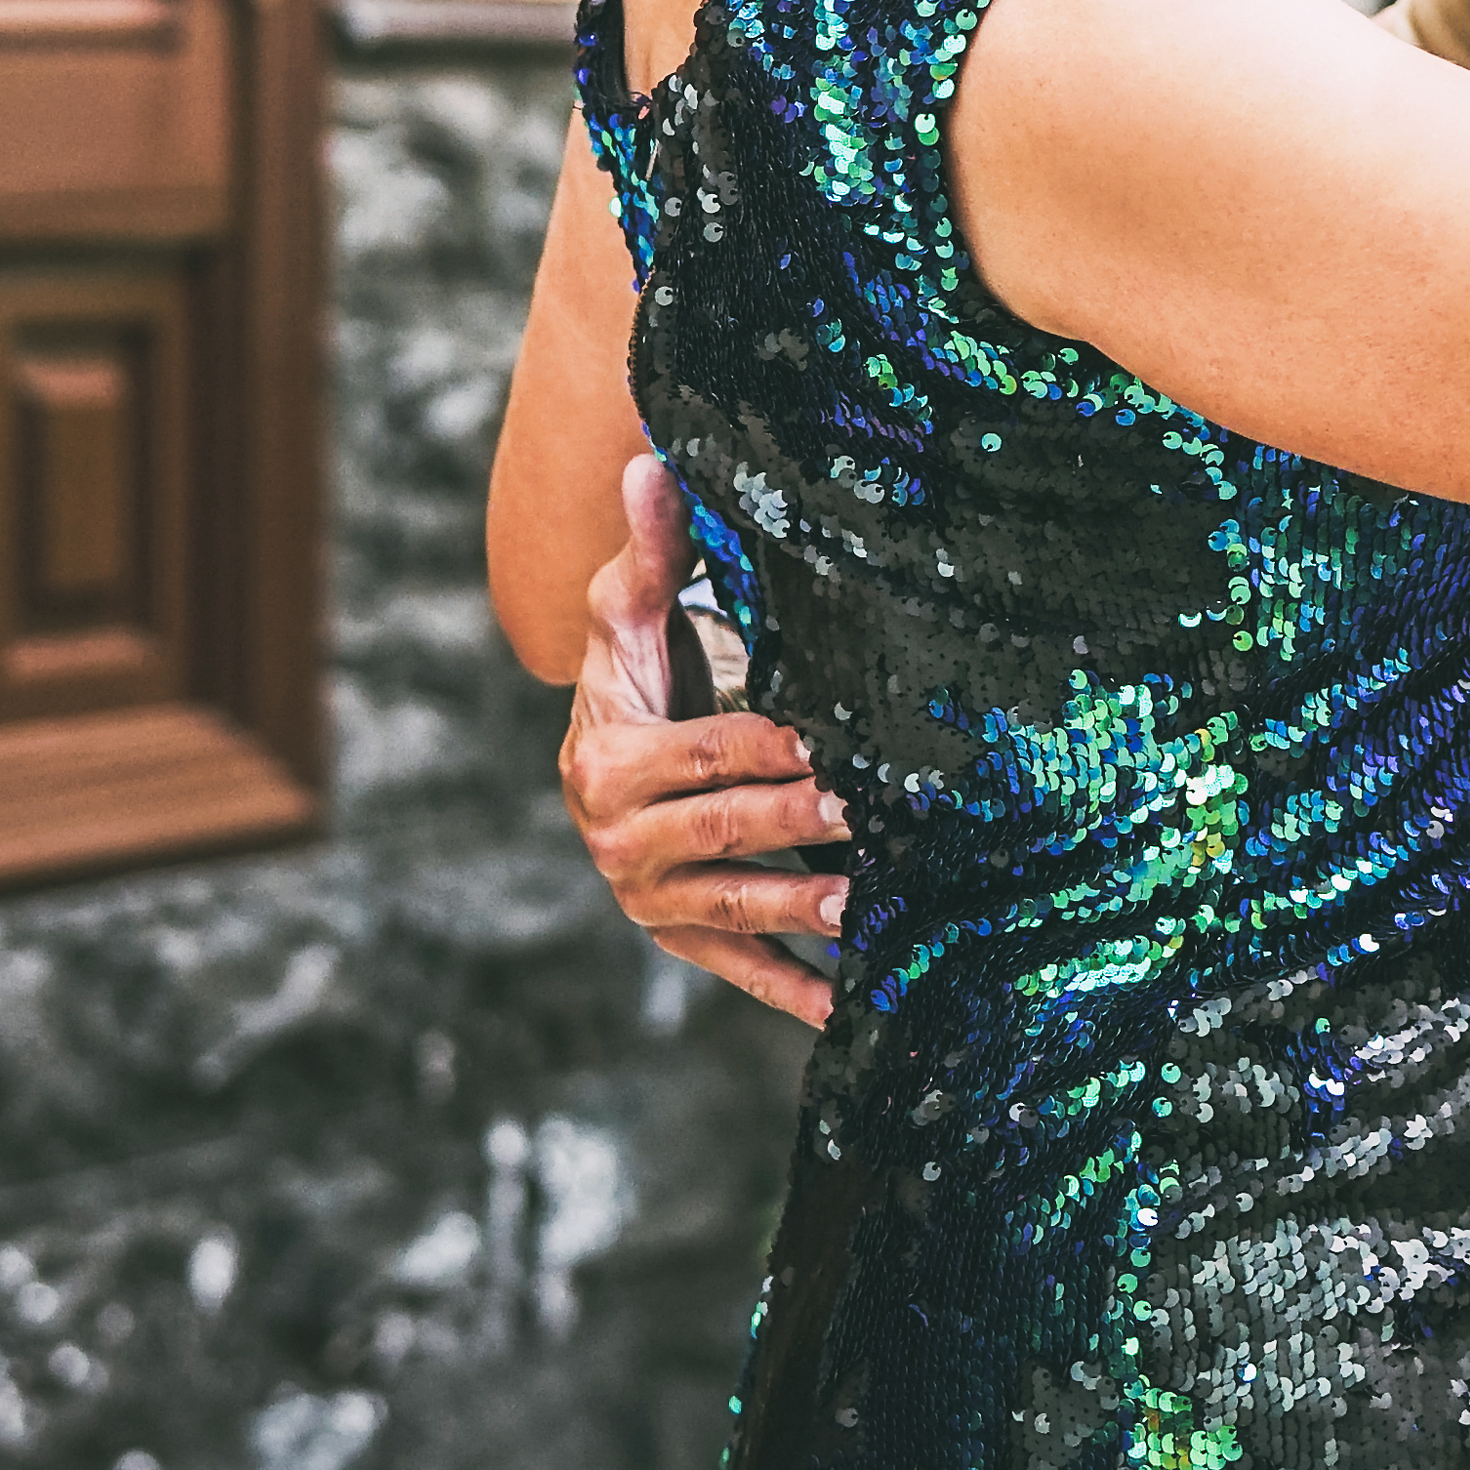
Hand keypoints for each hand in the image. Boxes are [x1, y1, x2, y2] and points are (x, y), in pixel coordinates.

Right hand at [557, 453, 845, 1023]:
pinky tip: (845, 1005)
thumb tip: (650, 463)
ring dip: (796, 914)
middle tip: (865, 813)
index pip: (704, 749)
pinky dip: (788, 991)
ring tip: (862, 910)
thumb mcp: (630, 615)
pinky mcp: (675, 940)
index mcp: (609, 759)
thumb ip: (651, 551)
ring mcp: (646, 898)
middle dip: (792, 825)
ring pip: (730, 908)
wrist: (604, 755)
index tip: (829, 740)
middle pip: (722, 831)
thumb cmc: (633, 674)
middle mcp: (617, 839)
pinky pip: (735, 971)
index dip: (767, 745)